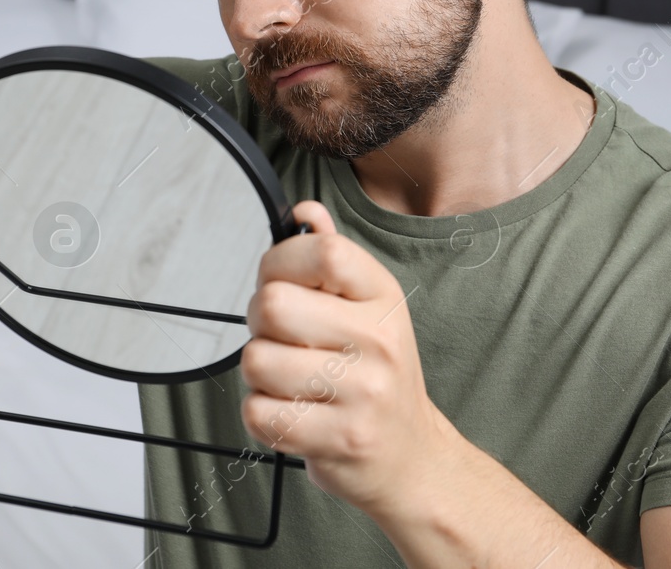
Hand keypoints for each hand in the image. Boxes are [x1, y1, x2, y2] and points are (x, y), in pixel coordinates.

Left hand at [239, 200, 457, 517]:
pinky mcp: (339, 438)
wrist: (412, 458)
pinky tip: (292, 412)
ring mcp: (362, 393)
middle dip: (259, 321)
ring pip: (257, 360)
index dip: (280, 260)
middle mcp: (379, 341)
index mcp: (383, 298)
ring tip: (290, 380)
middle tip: (280, 338)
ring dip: (259, 373)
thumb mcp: (369, 309)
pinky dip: (262, 415)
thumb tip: (306, 211)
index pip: (322, 251)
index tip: (278, 279)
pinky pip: (259, 413)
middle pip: (273, 305)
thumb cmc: (378, 377)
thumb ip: (333, 257)